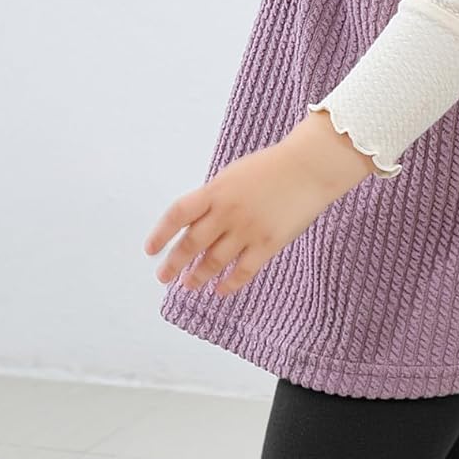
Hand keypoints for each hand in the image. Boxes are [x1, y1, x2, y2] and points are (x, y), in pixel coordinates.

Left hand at [145, 112, 377, 296]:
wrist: (308, 168)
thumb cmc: (270, 169)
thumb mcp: (233, 175)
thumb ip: (213, 199)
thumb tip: (195, 225)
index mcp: (215, 191)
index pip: (178, 214)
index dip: (161, 233)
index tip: (151, 250)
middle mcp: (226, 212)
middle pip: (192, 243)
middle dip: (174, 263)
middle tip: (163, 277)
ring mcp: (247, 230)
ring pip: (214, 261)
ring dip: (198, 275)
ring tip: (188, 284)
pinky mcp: (268, 244)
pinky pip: (243, 270)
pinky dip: (229, 283)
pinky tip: (220, 290)